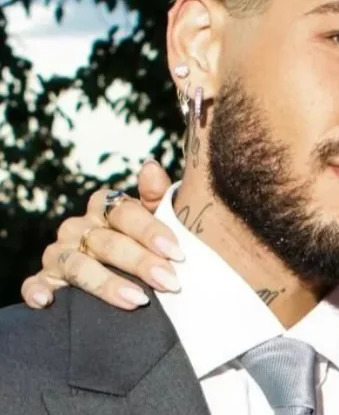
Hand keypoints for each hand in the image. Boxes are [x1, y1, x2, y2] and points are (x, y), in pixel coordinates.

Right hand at [20, 160, 181, 309]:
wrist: (122, 274)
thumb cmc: (142, 243)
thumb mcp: (154, 219)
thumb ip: (156, 196)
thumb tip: (151, 166)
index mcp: (105, 207)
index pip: (125, 213)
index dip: (152, 232)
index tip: (177, 253)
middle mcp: (79, 227)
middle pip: (107, 242)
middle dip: (140, 262)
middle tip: (169, 281)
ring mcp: (58, 252)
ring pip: (78, 265)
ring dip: (107, 283)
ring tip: (138, 299)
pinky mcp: (44, 279)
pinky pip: (33, 283)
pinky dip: (36, 290)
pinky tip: (47, 300)